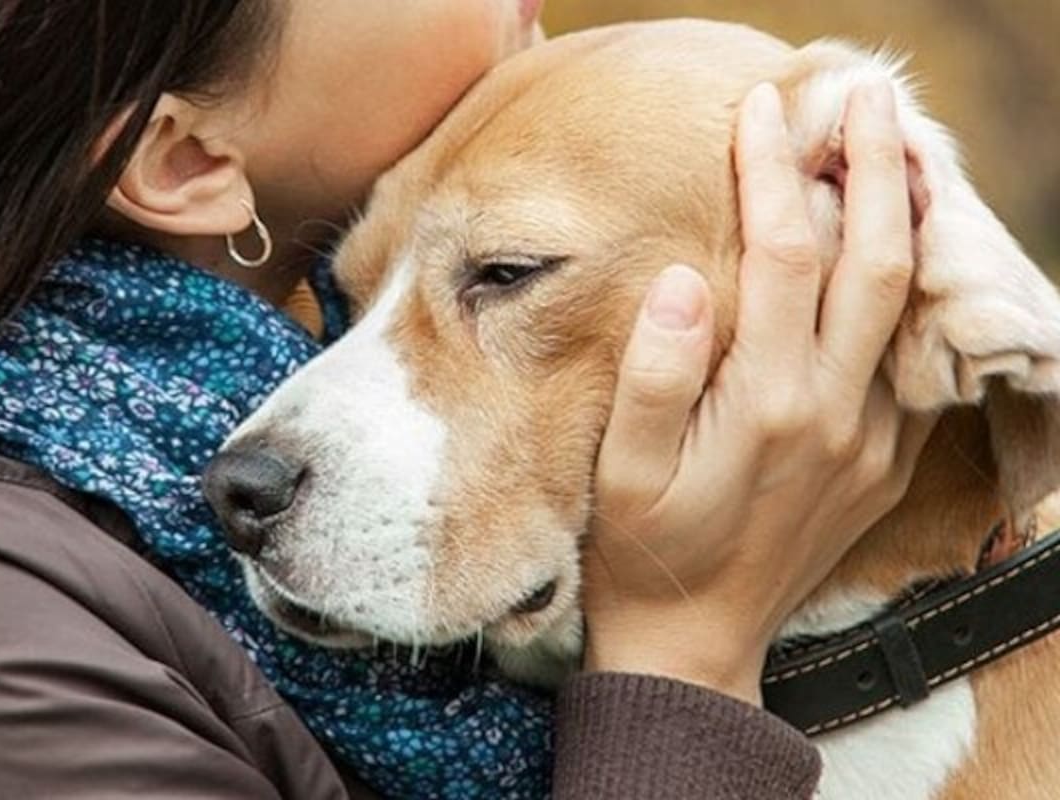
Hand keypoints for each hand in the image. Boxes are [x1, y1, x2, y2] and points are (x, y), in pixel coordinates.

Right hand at [582, 81, 936, 703]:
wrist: (696, 644)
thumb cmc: (644, 552)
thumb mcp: (622, 471)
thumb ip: (653, 374)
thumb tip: (681, 279)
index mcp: (767, 404)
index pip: (784, 255)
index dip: (773, 173)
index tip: (758, 112)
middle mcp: (835, 414)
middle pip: (876, 261)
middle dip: (873, 167)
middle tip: (864, 97)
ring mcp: (872, 440)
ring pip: (909, 305)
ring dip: (908, 218)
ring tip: (897, 152)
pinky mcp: (885, 462)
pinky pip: (913, 359)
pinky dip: (912, 291)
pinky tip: (895, 253)